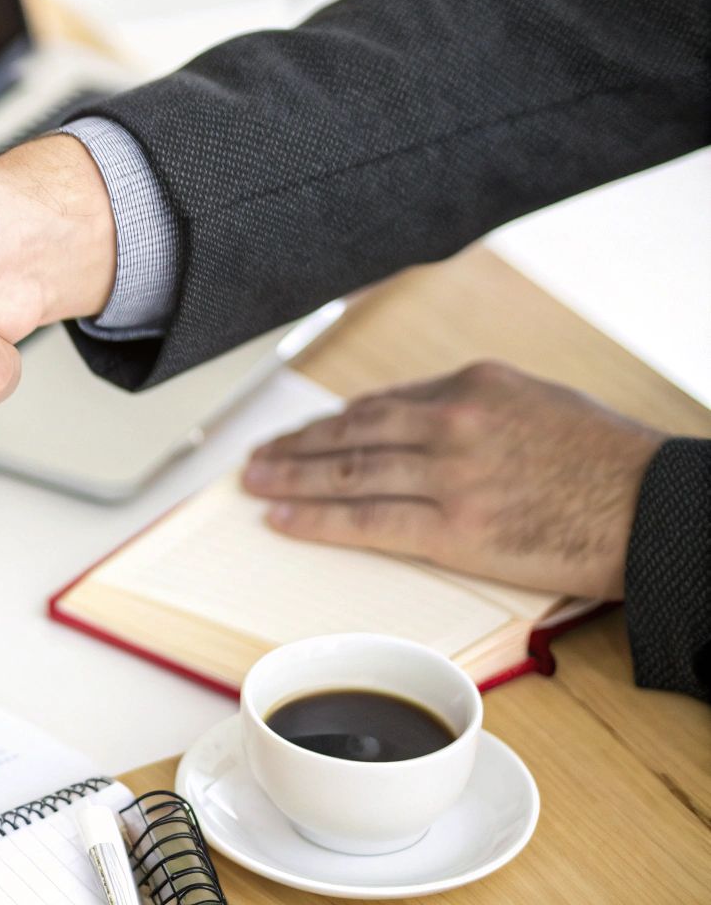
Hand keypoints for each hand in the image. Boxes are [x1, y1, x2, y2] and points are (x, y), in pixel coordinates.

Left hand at [241, 361, 665, 599]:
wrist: (656, 510)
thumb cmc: (608, 463)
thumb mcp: (539, 404)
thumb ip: (473, 409)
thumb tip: (413, 422)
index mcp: (473, 384)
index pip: (383, 402)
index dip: (334, 423)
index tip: (306, 434)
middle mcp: (453, 422)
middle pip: (353, 432)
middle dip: (297, 445)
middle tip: (257, 454)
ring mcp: (450, 475)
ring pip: (348, 473)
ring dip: (291, 477)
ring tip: (256, 481)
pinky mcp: (455, 528)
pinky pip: (366, 520)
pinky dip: (316, 518)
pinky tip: (283, 517)